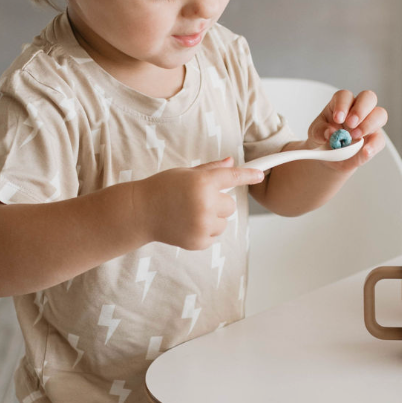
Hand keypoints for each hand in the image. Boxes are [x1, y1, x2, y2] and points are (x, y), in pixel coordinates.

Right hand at [136, 158, 264, 249]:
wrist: (141, 212)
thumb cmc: (162, 189)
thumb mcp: (185, 173)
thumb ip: (211, 169)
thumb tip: (230, 161)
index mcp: (202, 182)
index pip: (233, 177)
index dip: (249, 175)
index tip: (260, 174)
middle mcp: (205, 203)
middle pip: (230, 205)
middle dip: (219, 203)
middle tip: (199, 200)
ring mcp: (202, 224)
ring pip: (223, 222)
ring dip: (213, 219)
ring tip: (191, 213)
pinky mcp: (198, 241)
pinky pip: (214, 236)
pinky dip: (205, 232)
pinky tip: (187, 224)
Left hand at [306, 89, 387, 174]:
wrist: (329, 156)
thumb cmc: (323, 137)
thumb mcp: (315, 134)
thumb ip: (320, 131)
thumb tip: (330, 132)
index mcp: (341, 103)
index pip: (345, 96)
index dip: (343, 105)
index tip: (337, 118)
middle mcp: (358, 109)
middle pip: (368, 97)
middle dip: (360, 110)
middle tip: (351, 124)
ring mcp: (370, 123)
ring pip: (380, 114)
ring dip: (369, 124)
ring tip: (355, 136)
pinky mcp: (375, 139)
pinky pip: (380, 139)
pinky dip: (373, 145)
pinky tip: (364, 151)